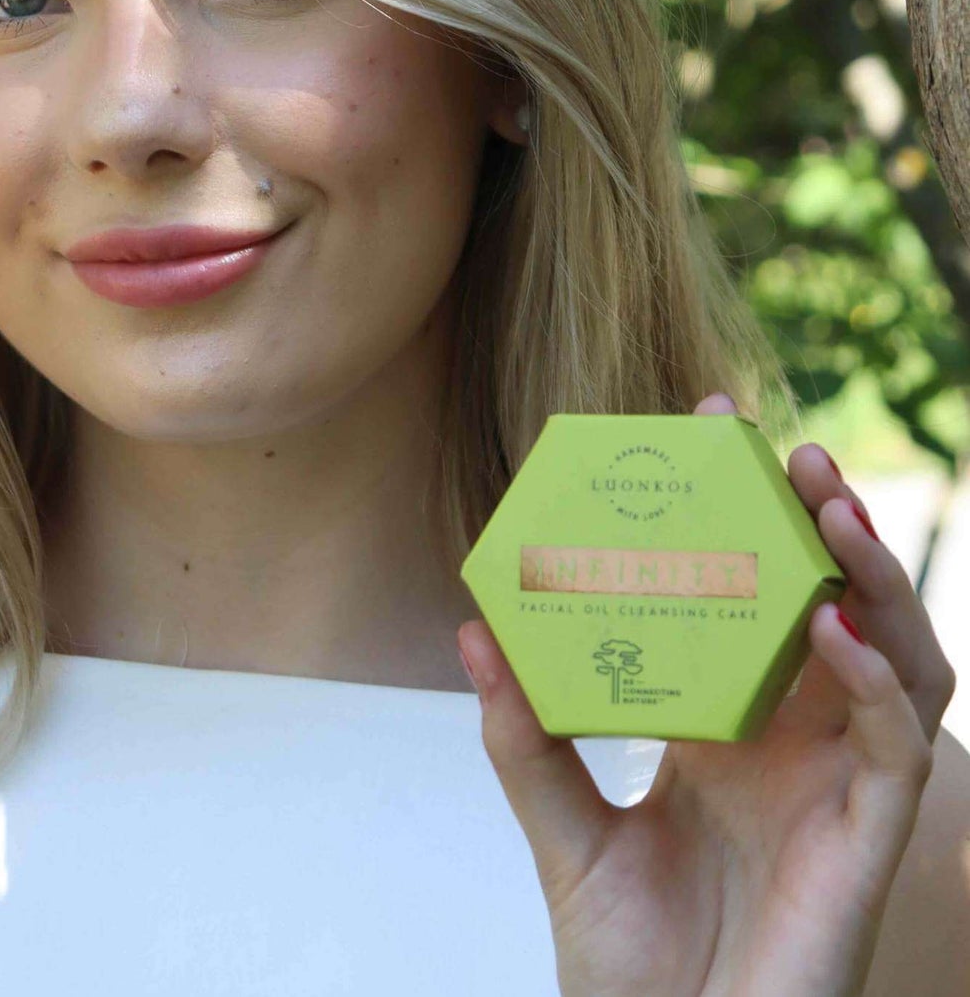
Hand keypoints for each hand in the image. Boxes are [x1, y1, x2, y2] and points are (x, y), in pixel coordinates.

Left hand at [456, 392, 956, 996]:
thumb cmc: (627, 962)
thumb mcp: (562, 832)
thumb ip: (524, 739)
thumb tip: (475, 632)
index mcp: (728, 725)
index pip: (749, 596)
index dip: (741, 516)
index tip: (703, 429)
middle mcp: (793, 742)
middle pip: (830, 605)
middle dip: (817, 523)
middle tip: (783, 447)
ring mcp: (837, 788)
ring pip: (894, 656)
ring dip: (870, 578)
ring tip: (827, 508)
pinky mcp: (866, 842)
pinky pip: (898, 746)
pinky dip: (879, 681)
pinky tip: (830, 630)